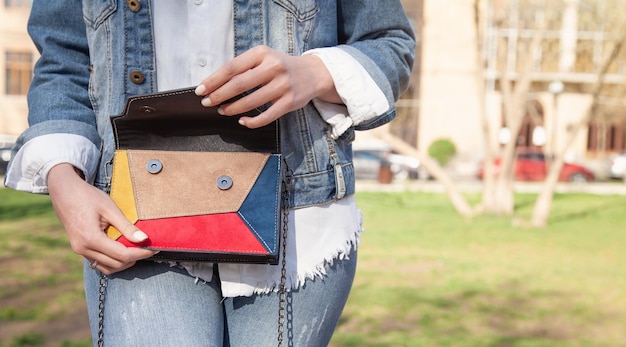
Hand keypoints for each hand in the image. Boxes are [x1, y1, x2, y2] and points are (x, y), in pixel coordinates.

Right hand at [48, 163, 155, 273]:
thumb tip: (144, 239)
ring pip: (108, 267)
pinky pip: (100, 263)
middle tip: (148, 247)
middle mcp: (83, 249)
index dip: (141, 253)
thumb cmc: (87, 196)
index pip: (123, 255)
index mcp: (91, 238)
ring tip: (137, 249)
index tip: (154, 248)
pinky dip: (113, 261)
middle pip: (117, 264)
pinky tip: (123, 249)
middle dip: (135, 258)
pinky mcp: (80, 249)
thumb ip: (127, 226)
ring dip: (124, 262)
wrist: (63, 192)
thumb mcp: (110, 208)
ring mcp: (80, 251)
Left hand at [194, 45, 341, 127]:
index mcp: (262, 54)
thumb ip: (243, 67)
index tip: (201, 90)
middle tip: (207, 103)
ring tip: (222, 111)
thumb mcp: (263, 58)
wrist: (312, 73)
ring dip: (232, 108)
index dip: (213, 80)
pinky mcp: (289, 102)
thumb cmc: (281, 66)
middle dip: (219, 96)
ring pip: (251, 101)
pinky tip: (242, 121)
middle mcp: (273, 67)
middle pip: (239, 84)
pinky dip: (251, 121)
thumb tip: (215, 84)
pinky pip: (266, 116)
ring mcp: (283, 85)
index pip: (231, 68)